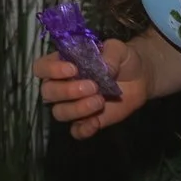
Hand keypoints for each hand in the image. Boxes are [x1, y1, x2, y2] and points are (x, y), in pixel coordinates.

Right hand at [35, 37, 151, 139]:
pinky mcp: (87, 121)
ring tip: (100, 101)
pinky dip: (83, 130)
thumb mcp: (118, 49)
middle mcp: (62, 85)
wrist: (139, 78)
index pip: (41, 68)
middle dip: (67, 91)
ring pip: (59, 112)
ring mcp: (73, 104)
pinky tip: (96, 123)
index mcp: (61, 64)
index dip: (51, 70)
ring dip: (77, 108)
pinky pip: (76, 131)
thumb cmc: (122, 59)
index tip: (73, 69)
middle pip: (47, 92)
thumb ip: (109, 55)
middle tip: (93, 86)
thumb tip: (104, 70)